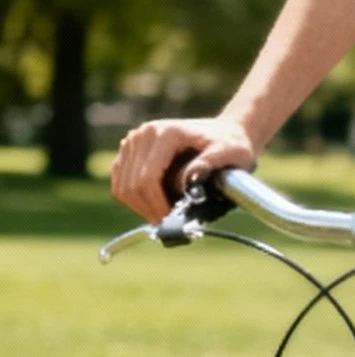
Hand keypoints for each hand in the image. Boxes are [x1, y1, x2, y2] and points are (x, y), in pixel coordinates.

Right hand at [110, 116, 257, 224]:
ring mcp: (133, 141)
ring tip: (163, 216)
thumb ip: (210, 164)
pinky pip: (120, 183)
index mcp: (165, 133)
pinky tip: (155, 205)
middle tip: (167, 224)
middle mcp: (144, 134)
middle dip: (148, 209)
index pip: (147, 178)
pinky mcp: (129, 151)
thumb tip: (187, 181)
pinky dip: (134, 200)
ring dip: (140, 207)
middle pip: (131, 185)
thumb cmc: (231, 144)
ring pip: (122, 187)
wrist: (224, 131)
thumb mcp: (231, 153)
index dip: (156, 205)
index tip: (170, 221)